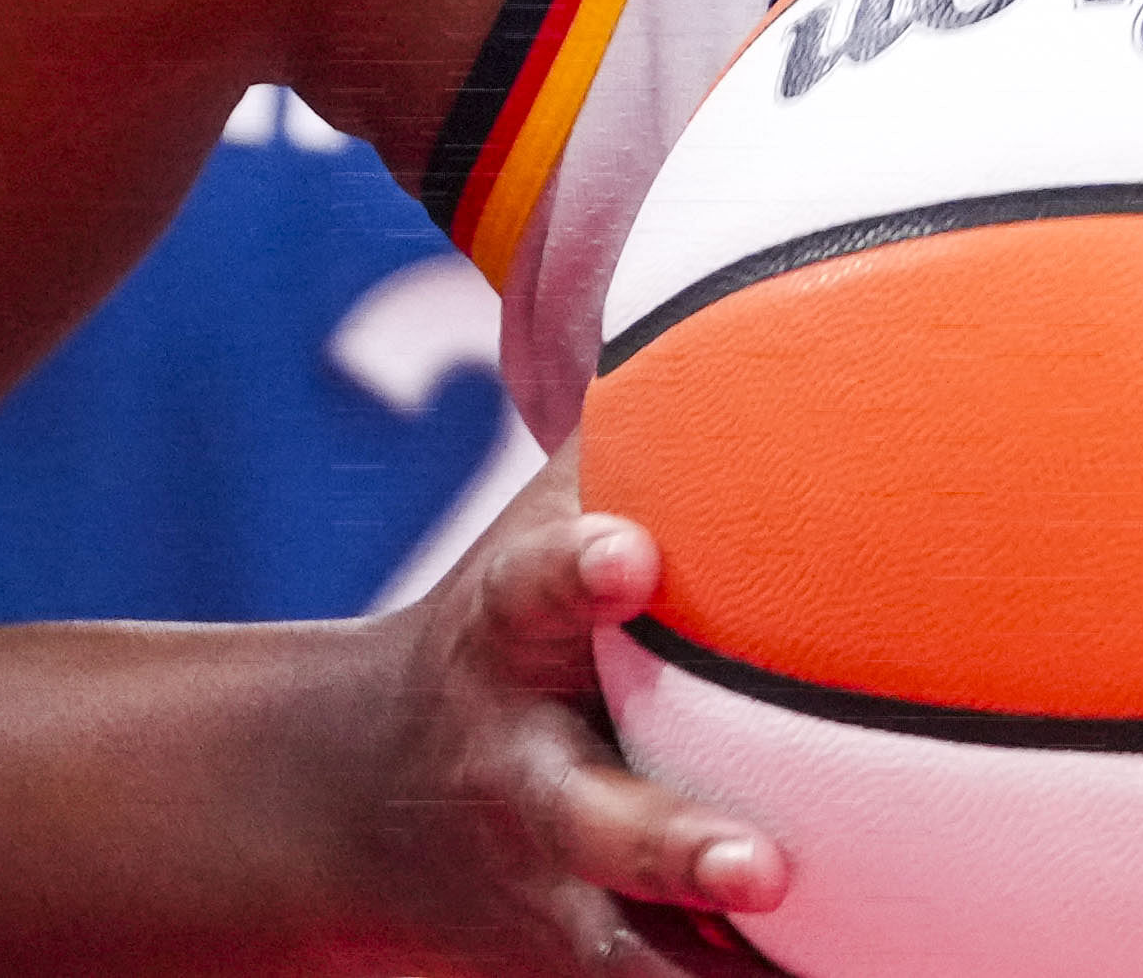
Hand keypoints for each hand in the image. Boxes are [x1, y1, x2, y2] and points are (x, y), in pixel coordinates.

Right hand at [331, 446, 788, 974]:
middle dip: (676, 846)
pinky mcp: (588, 958)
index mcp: (511, 640)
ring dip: (713, 966)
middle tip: (762, 864)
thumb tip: (720, 238)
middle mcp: (528, 779)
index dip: (578, 572)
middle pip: (599, 821)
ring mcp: (556, 888)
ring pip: (632, 945)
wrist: (351, 799)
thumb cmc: (511, 616)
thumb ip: (622, 427)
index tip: (629, 555)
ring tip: (791, 932)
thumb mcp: (537, 518)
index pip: (535, 593)